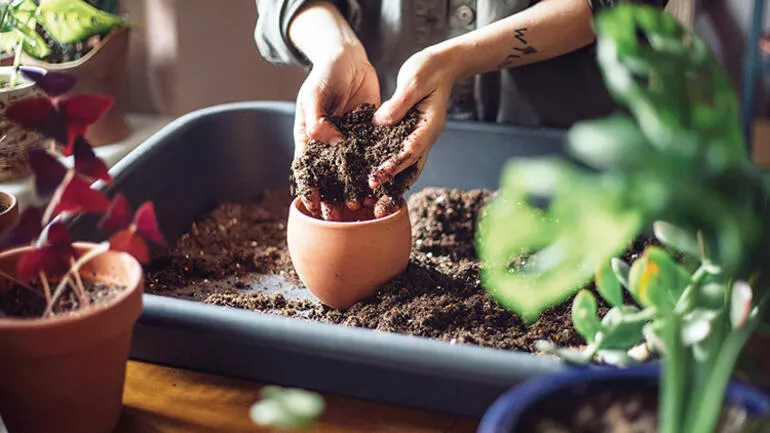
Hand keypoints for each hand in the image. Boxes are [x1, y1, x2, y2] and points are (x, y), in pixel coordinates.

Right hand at [293, 44, 379, 219]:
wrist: (349, 58)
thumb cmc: (325, 74)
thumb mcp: (315, 95)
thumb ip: (317, 120)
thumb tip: (330, 143)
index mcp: (309, 137)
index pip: (307, 169)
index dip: (309, 189)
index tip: (314, 207)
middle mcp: (329, 143)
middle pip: (329, 177)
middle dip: (334, 198)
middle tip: (341, 216)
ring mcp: (349, 140)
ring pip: (352, 172)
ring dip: (356, 190)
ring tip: (363, 207)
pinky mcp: (368, 135)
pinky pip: (372, 157)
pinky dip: (375, 172)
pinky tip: (383, 186)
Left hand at [369, 47, 456, 191]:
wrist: (443, 64)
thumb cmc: (429, 69)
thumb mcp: (412, 81)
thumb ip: (397, 104)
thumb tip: (379, 123)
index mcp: (429, 125)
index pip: (410, 152)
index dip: (393, 166)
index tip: (376, 177)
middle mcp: (427, 135)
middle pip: (411, 166)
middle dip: (392, 182)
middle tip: (373, 196)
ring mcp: (421, 135)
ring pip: (409, 165)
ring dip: (394, 180)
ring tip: (375, 194)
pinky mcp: (413, 131)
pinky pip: (403, 153)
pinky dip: (393, 166)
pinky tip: (377, 173)